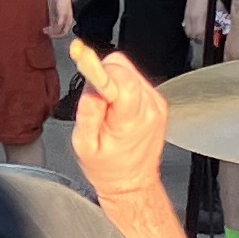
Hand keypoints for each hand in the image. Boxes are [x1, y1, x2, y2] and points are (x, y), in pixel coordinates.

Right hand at [68, 40, 167, 198]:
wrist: (132, 184)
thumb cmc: (108, 169)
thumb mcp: (85, 145)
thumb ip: (88, 113)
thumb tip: (90, 85)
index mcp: (132, 118)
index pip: (120, 79)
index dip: (98, 66)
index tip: (81, 53)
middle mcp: (150, 106)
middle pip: (122, 67)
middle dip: (102, 75)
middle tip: (95, 103)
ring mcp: (156, 103)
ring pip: (128, 70)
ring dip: (112, 81)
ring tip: (107, 110)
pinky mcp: (157, 101)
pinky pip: (134, 79)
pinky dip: (121, 87)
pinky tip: (117, 109)